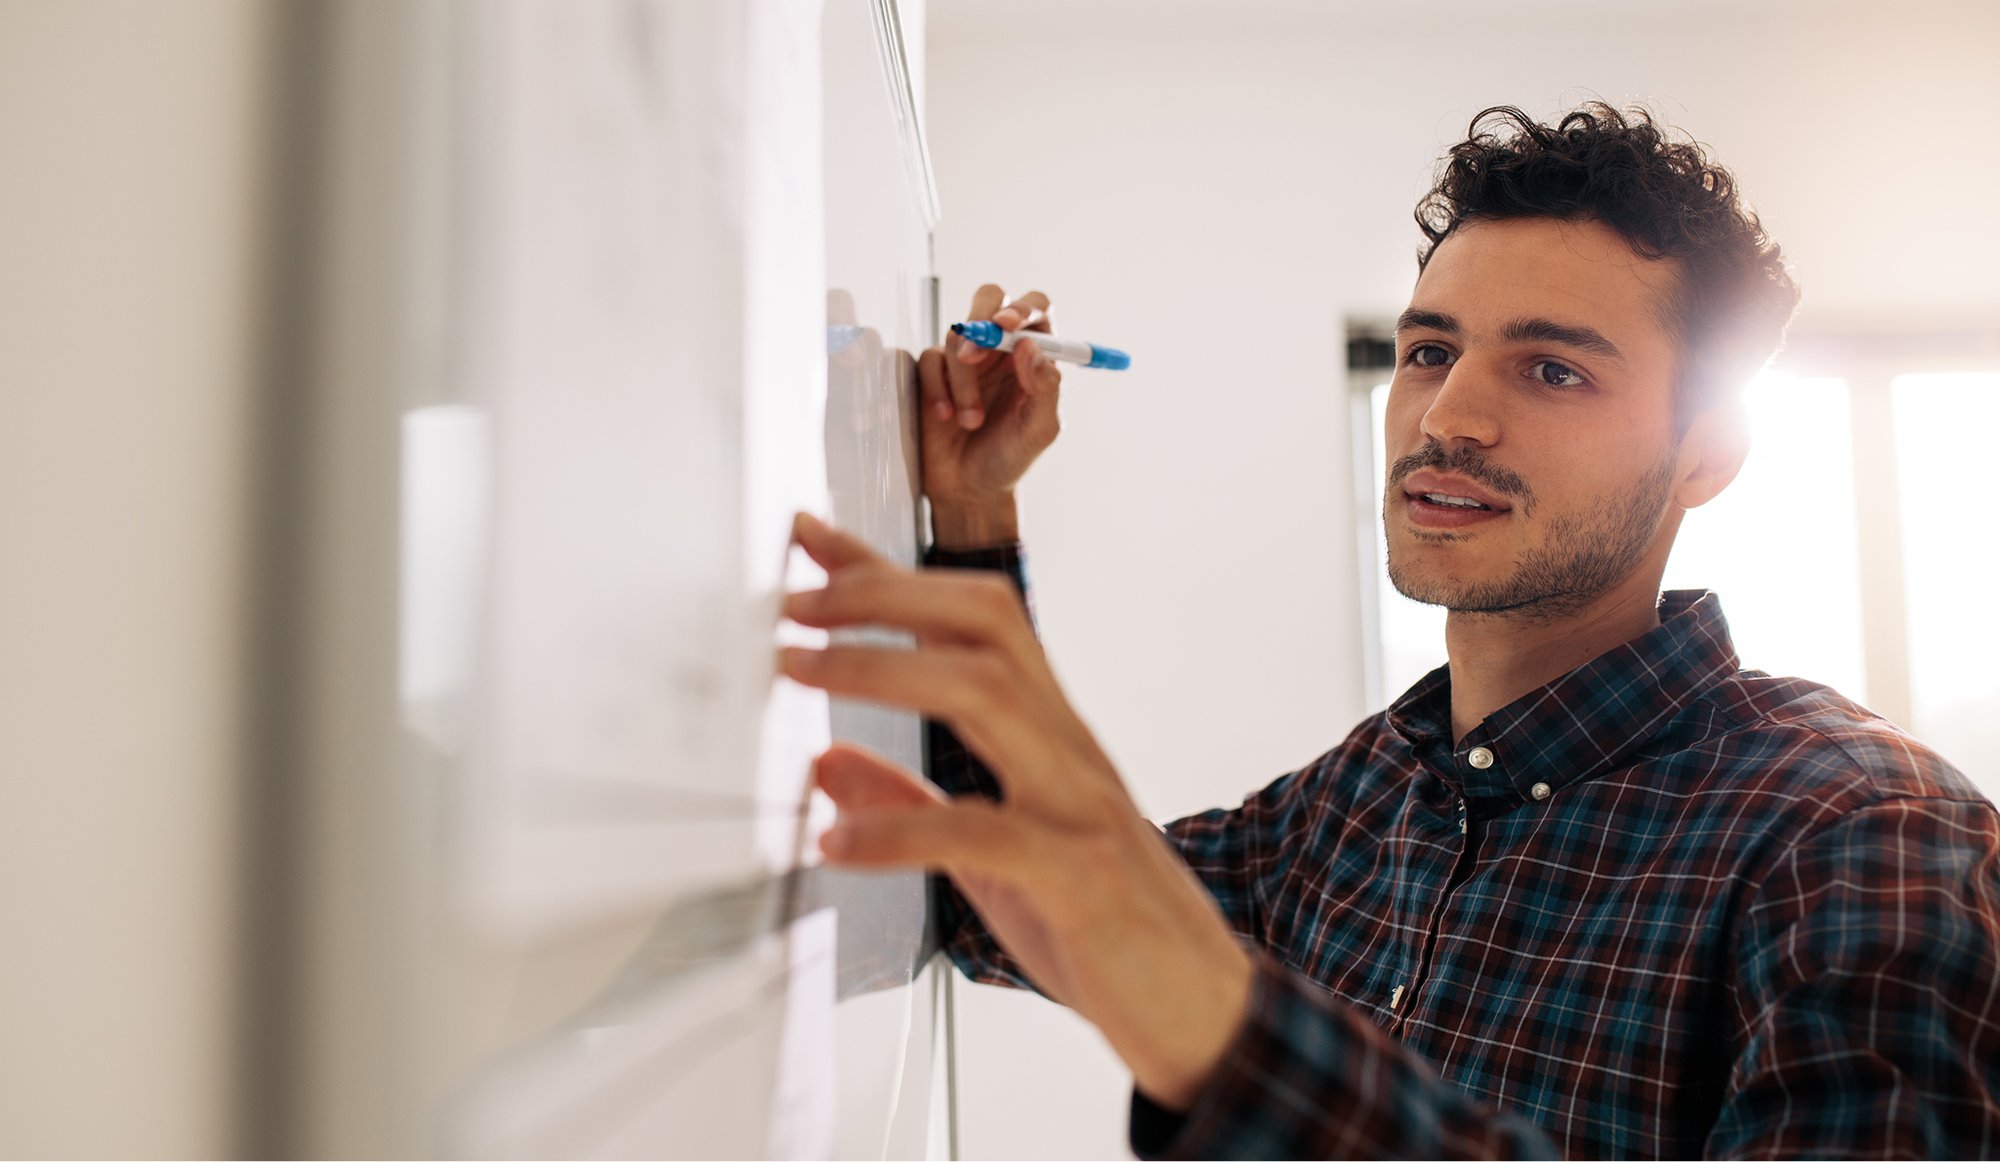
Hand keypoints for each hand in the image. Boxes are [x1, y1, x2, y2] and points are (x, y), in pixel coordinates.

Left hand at [778, 513, 1253, 1108]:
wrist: (1204, 1012)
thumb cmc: (1102, 930)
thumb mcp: (990, 860)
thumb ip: (913, 807)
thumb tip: (827, 766)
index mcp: (1047, 734)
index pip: (967, 620)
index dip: (884, 572)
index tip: (807, 536)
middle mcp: (1066, 747)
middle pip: (984, 621)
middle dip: (883, 594)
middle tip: (792, 601)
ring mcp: (1079, 803)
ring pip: (986, 689)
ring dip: (879, 668)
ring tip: (797, 672)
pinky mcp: (1082, 876)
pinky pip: (985, 832)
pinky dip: (899, 830)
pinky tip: (835, 844)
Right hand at [920, 284, 1062, 547]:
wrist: (968, 488)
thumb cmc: (1010, 458)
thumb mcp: (1039, 430)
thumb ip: (1045, 388)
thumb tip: (1029, 346)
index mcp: (1034, 355)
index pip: (1035, 310)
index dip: (1021, 308)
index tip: (1005, 326)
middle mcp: (1001, 349)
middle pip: (990, 299)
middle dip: (980, 318)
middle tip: (973, 354)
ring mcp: (965, 358)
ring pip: (956, 334)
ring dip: (962, 379)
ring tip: (970, 420)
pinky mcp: (934, 373)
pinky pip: (929, 359)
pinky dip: (937, 387)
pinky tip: (946, 416)